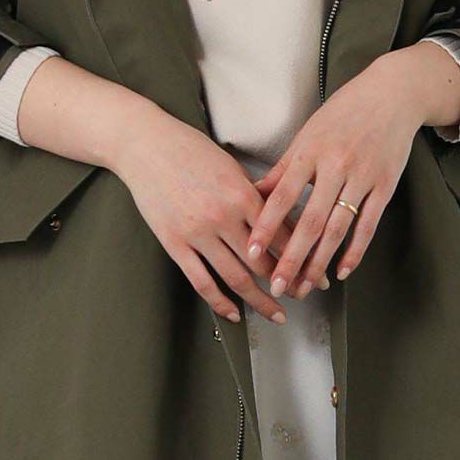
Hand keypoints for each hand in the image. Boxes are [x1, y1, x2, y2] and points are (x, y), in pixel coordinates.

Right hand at [112, 111, 301, 323]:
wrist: (146, 145)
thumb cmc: (190, 150)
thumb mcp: (232, 167)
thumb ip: (255, 197)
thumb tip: (281, 224)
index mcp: (243, 194)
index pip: (282, 237)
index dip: (302, 260)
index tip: (313, 275)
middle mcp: (223, 217)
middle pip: (263, 263)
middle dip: (286, 284)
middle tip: (301, 296)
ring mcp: (197, 233)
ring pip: (236, 278)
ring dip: (260, 301)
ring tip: (276, 314)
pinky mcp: (174, 243)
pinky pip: (201, 281)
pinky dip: (220, 302)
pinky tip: (234, 314)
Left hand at [245, 50, 435, 298]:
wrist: (392, 95)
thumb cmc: (343, 113)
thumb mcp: (307, 133)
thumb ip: (283, 168)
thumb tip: (253, 194)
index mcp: (309, 152)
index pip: (282, 196)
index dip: (265, 227)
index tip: (251, 253)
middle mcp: (335, 166)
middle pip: (310, 221)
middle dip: (291, 258)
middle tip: (278, 286)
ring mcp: (363, 177)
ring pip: (338, 228)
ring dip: (320, 261)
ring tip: (305, 287)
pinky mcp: (385, 186)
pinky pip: (368, 225)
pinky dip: (355, 251)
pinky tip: (341, 271)